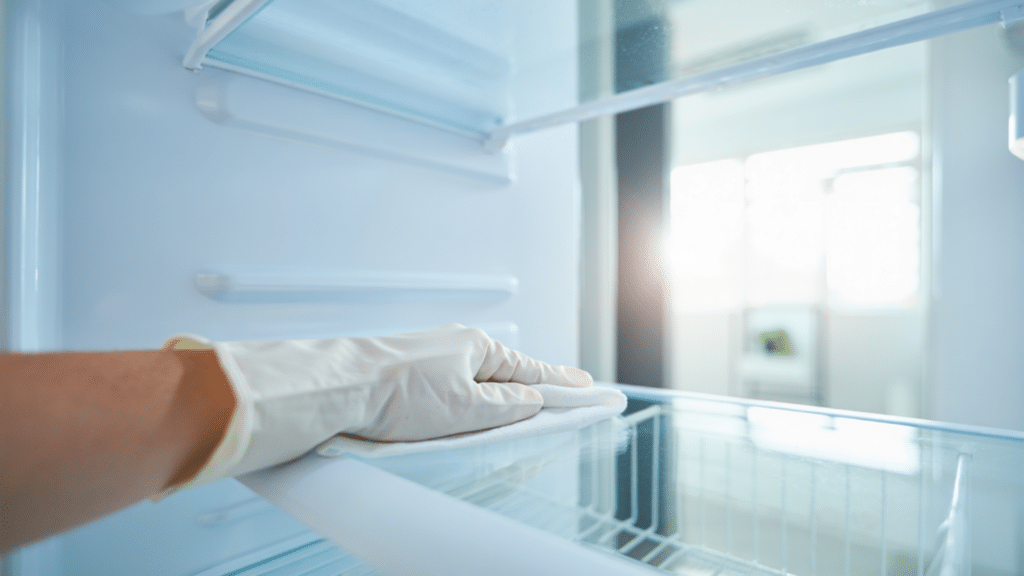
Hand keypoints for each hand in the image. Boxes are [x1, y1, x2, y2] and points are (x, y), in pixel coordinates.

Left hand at [163, 324, 591, 492]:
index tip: (589, 387)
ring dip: (495, 399)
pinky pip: (452, 387)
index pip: (533, 369)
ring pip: (476, 382)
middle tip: (559, 401)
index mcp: (479, 347)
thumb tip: (532, 401)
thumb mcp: (468, 408)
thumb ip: (507, 406)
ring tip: (513, 417)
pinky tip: (465, 415)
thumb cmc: (399, 391)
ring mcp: (433, 357)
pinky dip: (467, 401)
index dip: (562, 382)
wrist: (342, 387)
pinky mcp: (410, 372)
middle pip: (505, 373)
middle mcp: (458, 346)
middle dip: (529, 390)